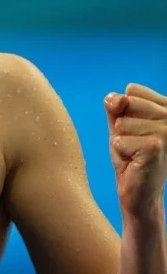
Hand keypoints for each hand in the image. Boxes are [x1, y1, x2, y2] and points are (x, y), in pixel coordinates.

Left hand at [104, 84, 166, 218]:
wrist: (138, 188)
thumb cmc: (130, 154)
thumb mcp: (119, 123)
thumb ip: (116, 105)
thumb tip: (118, 99)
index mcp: (166, 106)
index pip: (132, 90)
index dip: (124, 109)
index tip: (135, 128)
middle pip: (127, 103)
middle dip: (122, 125)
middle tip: (134, 143)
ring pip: (122, 123)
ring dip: (121, 140)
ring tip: (135, 152)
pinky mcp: (156, 147)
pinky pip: (120, 140)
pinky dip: (121, 151)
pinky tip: (135, 161)